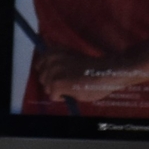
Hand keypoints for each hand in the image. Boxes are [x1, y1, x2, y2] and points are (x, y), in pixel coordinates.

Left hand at [33, 49, 148, 100]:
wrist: (108, 72)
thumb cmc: (94, 67)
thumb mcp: (73, 57)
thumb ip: (60, 62)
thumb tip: (50, 72)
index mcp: (55, 51)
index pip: (40, 64)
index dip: (48, 72)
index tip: (58, 76)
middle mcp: (51, 59)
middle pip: (42, 78)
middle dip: (52, 83)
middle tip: (68, 84)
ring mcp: (53, 72)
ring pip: (47, 88)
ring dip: (57, 91)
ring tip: (72, 87)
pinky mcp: (57, 84)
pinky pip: (53, 96)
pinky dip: (62, 97)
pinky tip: (73, 92)